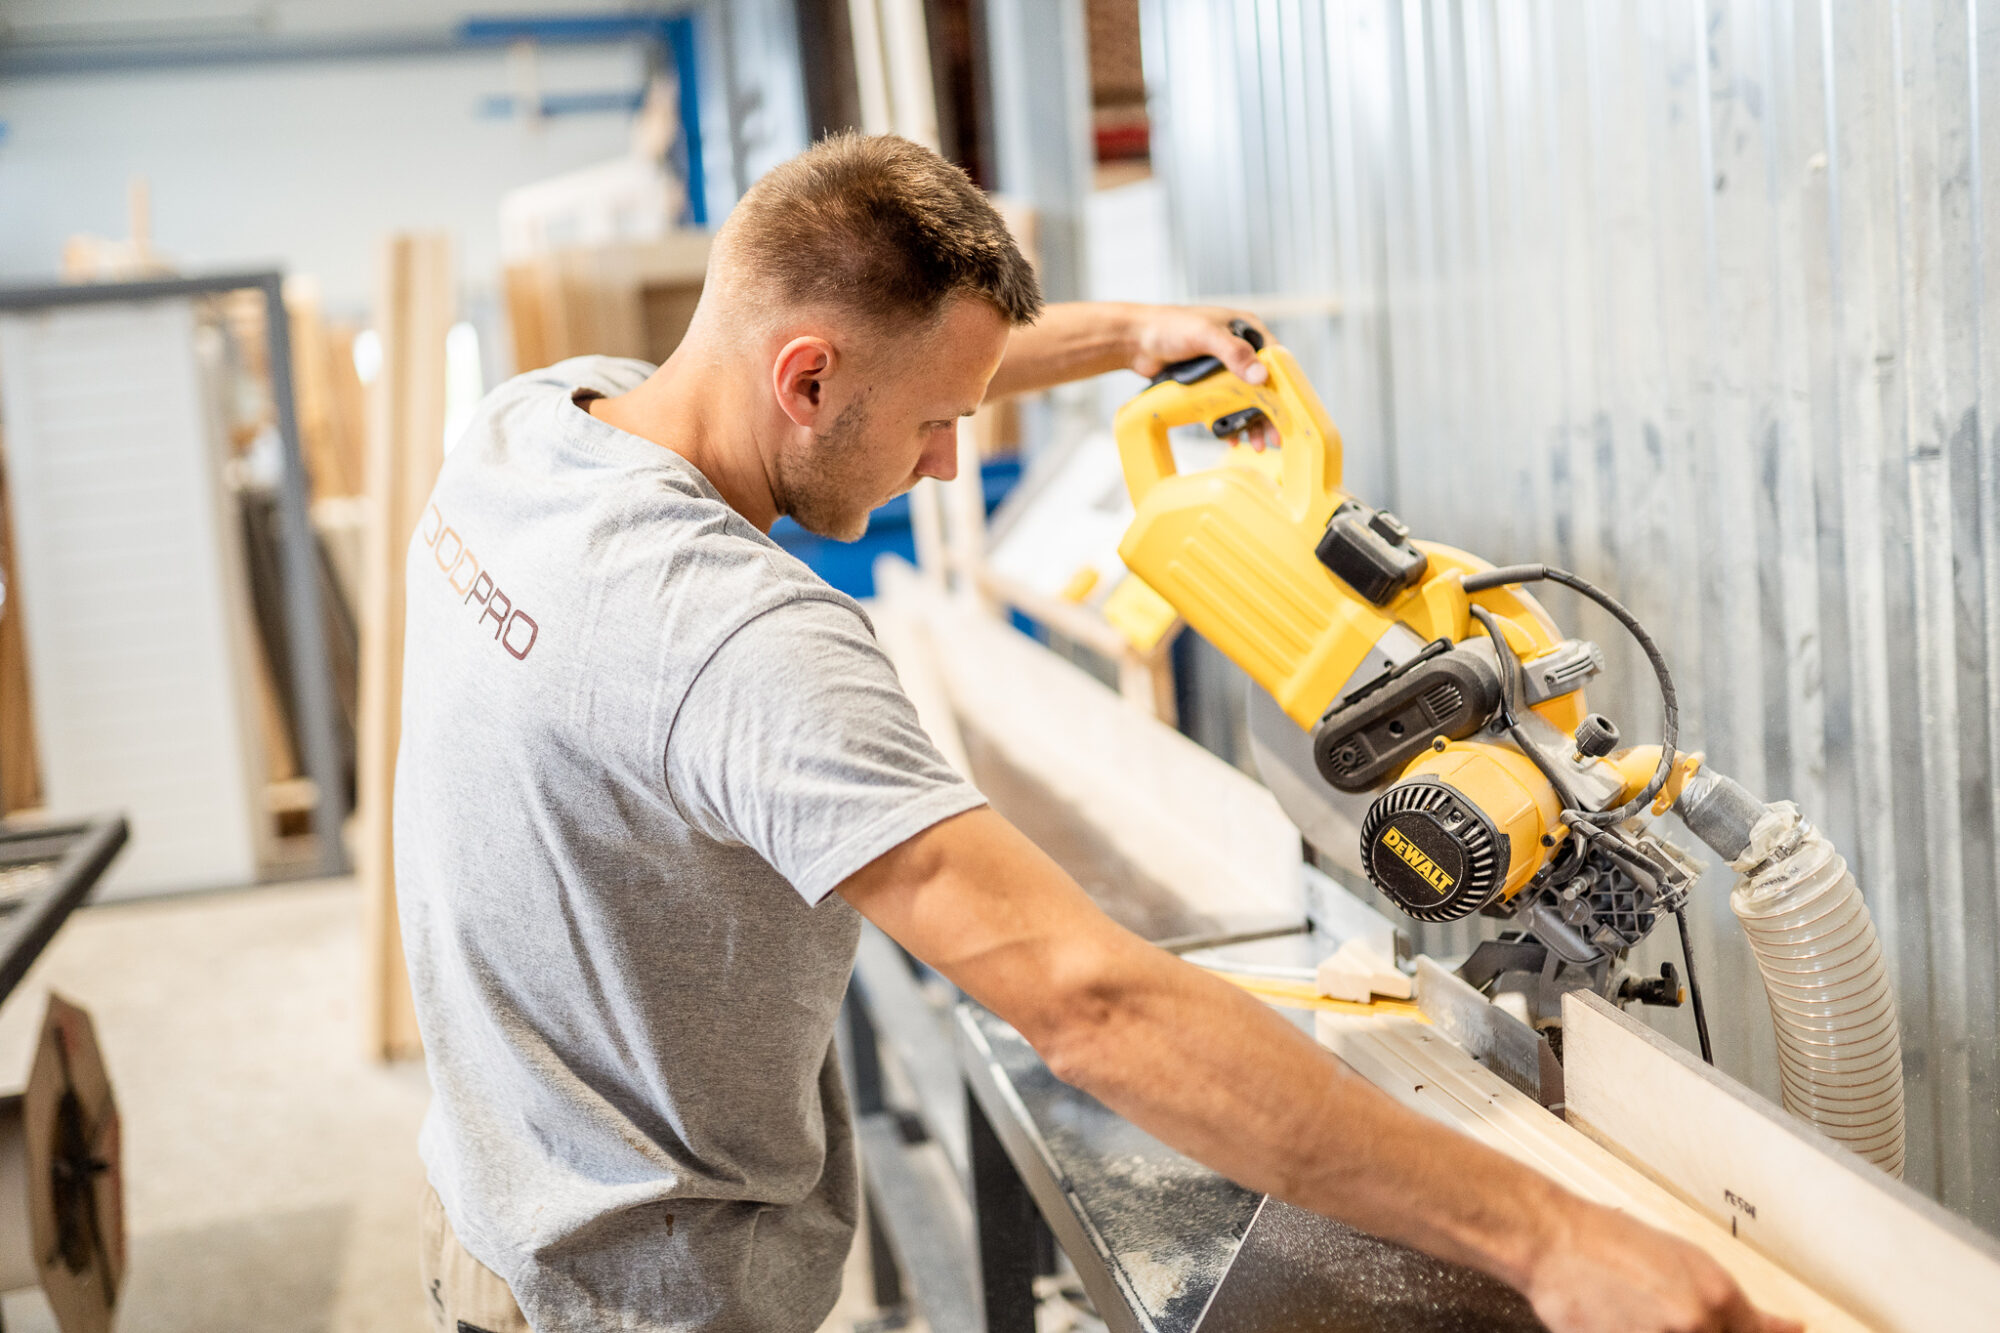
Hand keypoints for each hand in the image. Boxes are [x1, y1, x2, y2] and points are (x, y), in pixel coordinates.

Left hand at [1128, 306, 1278, 447]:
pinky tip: (1232, 437)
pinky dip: (1230, 421)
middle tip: (1273, 437)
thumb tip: (1261, 376)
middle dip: (1269, 412)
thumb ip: (1233, 352)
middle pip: (1263, 384)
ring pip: (1246, 398)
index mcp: (1245, 329)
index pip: (1275, 360)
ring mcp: (1223, 368)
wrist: (1134, 340)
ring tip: (1257, 444)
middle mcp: (1238, 349)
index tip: (1288, 411)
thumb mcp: (1205, 335)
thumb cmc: (1168, 327)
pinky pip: (1225, 404)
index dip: (1283, 386)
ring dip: (1252, 421)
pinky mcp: (1207, 382)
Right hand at [1525, 1201, 1803, 1332]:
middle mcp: (1694, 1324)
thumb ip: (1743, 1309)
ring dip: (1665, 1332)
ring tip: (1643, 1318)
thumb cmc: (1612, 1243)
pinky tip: (1629, 1322)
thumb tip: (1791, 1329)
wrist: (1552, 1240)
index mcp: (1718, 1297)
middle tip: (1671, 1320)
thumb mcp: (1688, 1263)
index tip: (1732, 1332)